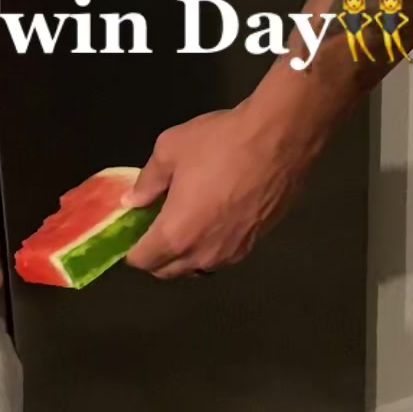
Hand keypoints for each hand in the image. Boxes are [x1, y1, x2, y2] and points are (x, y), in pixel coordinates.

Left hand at [124, 101, 307, 278]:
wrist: (280, 140)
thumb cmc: (220, 143)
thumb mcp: (169, 150)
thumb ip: (147, 182)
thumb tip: (133, 201)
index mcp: (175, 234)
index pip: (143, 261)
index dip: (132, 249)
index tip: (132, 231)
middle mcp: (202, 254)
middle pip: (168, 272)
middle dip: (156, 256)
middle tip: (154, 227)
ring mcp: (231, 254)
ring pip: (196, 267)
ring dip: (184, 255)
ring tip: (185, 225)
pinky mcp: (254, 245)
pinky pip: (221, 256)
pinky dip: (210, 247)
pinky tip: (213, 221)